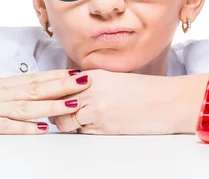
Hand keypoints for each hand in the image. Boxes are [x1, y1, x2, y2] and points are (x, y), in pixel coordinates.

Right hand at [0, 70, 90, 134]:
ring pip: (25, 106)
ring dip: (50, 106)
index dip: (56, 75)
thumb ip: (6, 91)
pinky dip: (23, 128)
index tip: (77, 72)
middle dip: (62, 85)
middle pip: (34, 89)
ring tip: (72, 105)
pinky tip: (41, 129)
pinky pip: (3, 126)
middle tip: (85, 81)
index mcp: (0, 85)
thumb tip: (31, 90)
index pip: (33, 78)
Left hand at [53, 70, 204, 134]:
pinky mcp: (104, 128)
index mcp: (94, 76)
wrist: (167, 102)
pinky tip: (92, 126)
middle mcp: (91, 91)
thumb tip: (73, 90)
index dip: (48, 90)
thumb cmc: (145, 91)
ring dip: (66, 122)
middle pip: (56, 101)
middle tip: (53, 111)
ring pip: (65, 120)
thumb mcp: (114, 79)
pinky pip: (81, 132)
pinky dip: (82, 131)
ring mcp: (96, 110)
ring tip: (75, 121)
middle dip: (52, 108)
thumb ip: (92, 84)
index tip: (41, 94)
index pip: (59, 82)